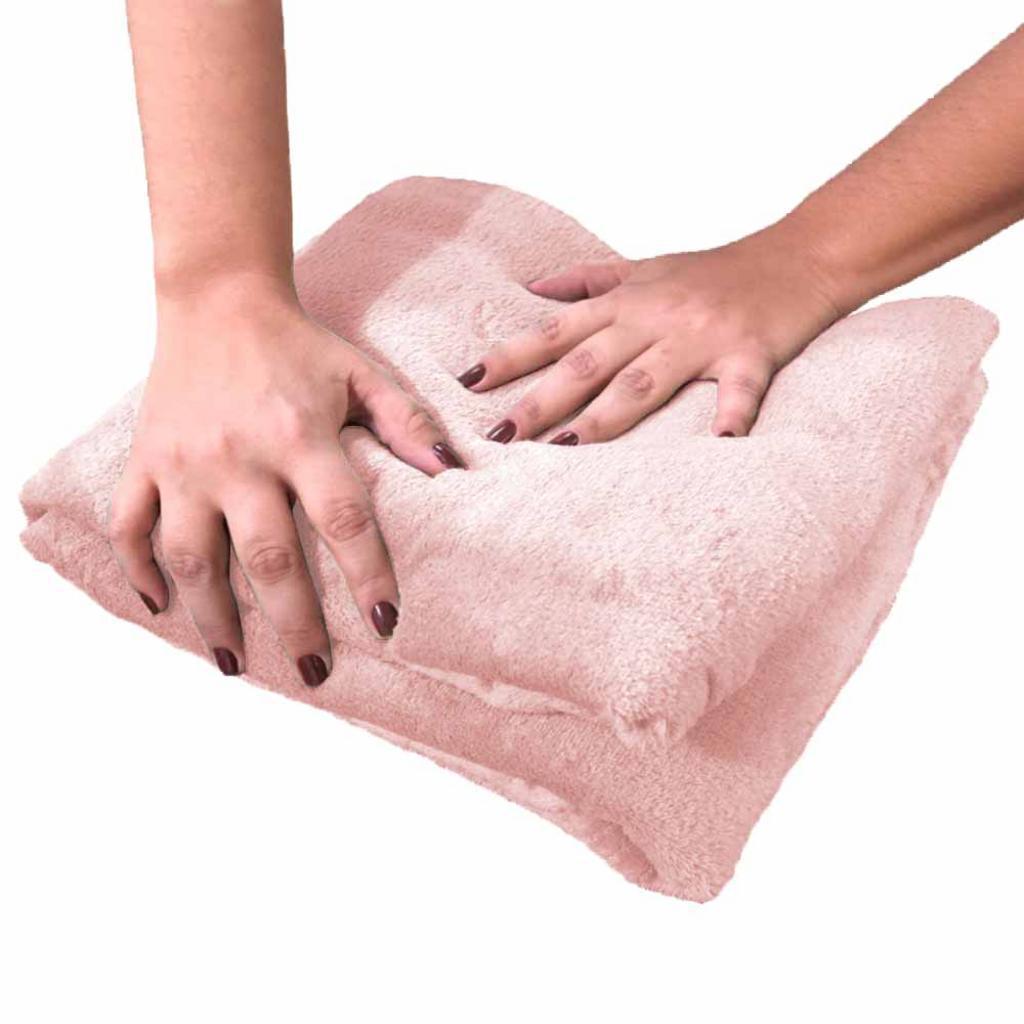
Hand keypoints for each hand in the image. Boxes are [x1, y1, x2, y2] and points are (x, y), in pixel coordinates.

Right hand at [109, 284, 463, 684]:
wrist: (217, 299)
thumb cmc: (299, 345)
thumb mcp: (360, 372)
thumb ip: (405, 420)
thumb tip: (449, 470)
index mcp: (299, 434)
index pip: (343, 518)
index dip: (367, 574)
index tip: (386, 622)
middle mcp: (238, 455)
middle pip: (268, 556)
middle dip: (294, 622)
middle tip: (314, 669)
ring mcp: (183, 462)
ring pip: (191, 556)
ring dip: (212, 616)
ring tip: (234, 662)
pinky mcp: (144, 459)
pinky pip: (130, 525)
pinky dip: (138, 569)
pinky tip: (159, 605)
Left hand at [458, 229, 842, 442]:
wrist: (800, 254)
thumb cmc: (717, 269)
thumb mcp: (646, 265)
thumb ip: (588, 279)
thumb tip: (531, 288)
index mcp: (628, 300)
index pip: (557, 330)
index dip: (511, 355)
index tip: (468, 383)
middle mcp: (656, 315)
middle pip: (588, 362)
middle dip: (541, 400)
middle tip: (501, 438)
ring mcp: (703, 335)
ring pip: (644, 379)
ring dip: (604, 417)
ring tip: (566, 451)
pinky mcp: (751, 353)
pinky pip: (739, 388)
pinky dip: (731, 416)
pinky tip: (721, 447)